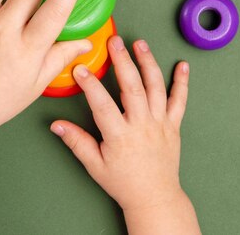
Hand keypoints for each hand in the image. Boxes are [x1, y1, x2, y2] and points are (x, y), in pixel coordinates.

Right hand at [50, 36, 189, 210]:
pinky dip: (182, 82)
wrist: (154, 197)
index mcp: (120, 136)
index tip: (81, 68)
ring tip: (140, 43)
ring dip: (148, 63)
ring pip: (156, 88)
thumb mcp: (94, 165)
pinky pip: (179, 101)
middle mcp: (142, 126)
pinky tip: (183, 65)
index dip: (91, 85)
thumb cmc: (123, 182)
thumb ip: (76, 141)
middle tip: (115, 41)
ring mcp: (160, 124)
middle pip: (132, 88)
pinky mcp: (173, 125)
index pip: (102, 105)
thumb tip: (56, 124)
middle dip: (123, 61)